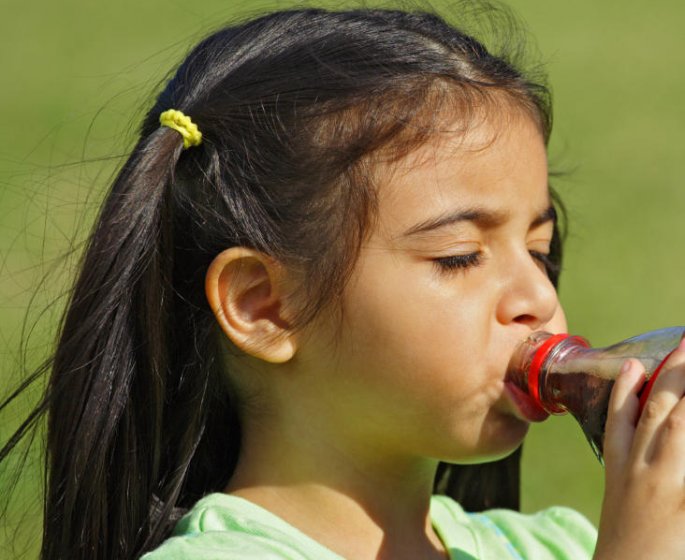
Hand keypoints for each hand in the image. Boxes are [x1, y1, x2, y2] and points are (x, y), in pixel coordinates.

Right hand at [594, 338, 684, 559]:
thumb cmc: (630, 555)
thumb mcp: (625, 510)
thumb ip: (632, 471)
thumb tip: (641, 430)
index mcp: (621, 476)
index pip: (620, 424)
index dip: (624, 391)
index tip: (632, 364)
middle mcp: (642, 475)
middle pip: (658, 414)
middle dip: (674, 374)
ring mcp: (669, 487)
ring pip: (680, 428)